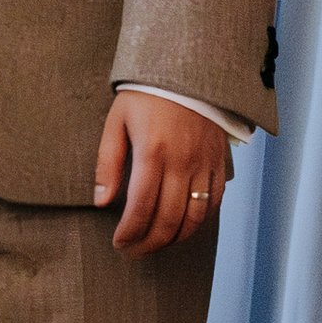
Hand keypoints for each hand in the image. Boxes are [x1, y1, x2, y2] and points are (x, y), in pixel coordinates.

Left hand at [94, 90, 229, 257]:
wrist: (189, 70)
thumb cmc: (146, 96)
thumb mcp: (117, 122)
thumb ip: (107, 164)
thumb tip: (101, 202)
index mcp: (152, 152)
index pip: (141, 207)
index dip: (130, 232)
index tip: (119, 243)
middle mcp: (182, 163)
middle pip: (169, 220)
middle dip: (149, 243)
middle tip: (133, 251)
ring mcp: (204, 164)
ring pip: (195, 218)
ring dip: (174, 239)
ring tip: (156, 244)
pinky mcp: (219, 163)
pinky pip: (213, 202)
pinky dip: (199, 222)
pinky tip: (182, 227)